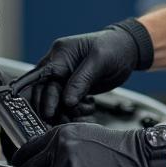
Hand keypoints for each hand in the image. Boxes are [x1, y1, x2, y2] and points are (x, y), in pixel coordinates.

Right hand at [11, 19, 152, 120]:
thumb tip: (66, 100)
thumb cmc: (114, 47)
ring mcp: (64, 78)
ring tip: (83, 112)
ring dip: (66, 111)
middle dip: (54, 107)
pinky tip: (87, 110)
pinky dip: (74, 111)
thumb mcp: (99, 60)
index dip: (37, 93)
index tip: (40, 110)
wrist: (128, 50)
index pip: (41, 76)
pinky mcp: (72, 88)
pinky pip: (66, 104)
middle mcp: (58, 66)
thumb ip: (82, 79)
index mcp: (60, 54)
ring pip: (55, 101)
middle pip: (45, 92)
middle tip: (63, 119)